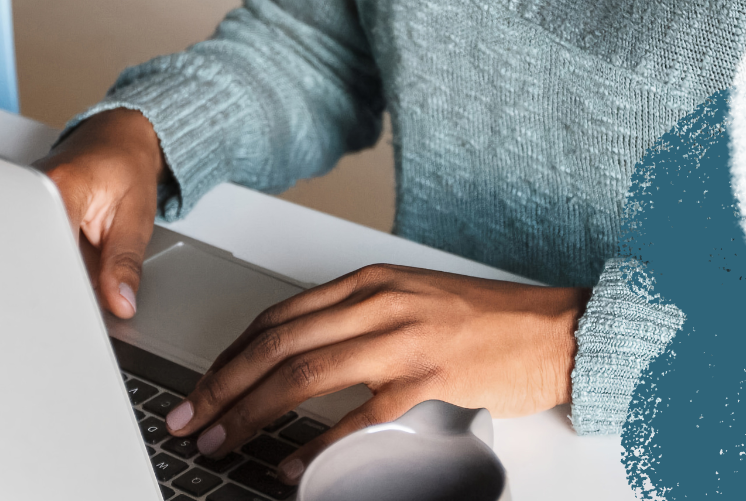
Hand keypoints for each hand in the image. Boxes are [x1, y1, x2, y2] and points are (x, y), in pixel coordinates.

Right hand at [32, 108, 167, 318]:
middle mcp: (31, 188)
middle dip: (53, 285)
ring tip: (70, 275)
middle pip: (30, 253)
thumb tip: (120, 302)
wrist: (119, 138)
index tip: (78, 308)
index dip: (64, 284)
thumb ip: (125, 262)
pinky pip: (29, 244)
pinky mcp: (19, 207)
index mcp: (62, 184)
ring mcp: (20, 196)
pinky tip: (61, 264)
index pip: (50, 247)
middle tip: (75, 303)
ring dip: (50, 272)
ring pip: (28, 252)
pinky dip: (47, 261)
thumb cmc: (128, 166)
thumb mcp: (137, 216)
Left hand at [163, 263, 589, 483]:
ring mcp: (404, 336)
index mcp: (368, 282)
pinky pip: (360, 413)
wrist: (554, 329)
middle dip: (223, 384)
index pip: (278, 316)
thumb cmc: (486, 321)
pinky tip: (291, 463)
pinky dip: (318, 442)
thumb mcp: (410, 303)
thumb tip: (296, 359)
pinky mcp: (430, 375)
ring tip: (223, 439)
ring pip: (305, 373)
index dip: (231, 354)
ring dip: (253, 411)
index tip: (203, 386)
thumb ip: (356, 321)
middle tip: (192, 417)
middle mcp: (378, 302)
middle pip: (278, 342)